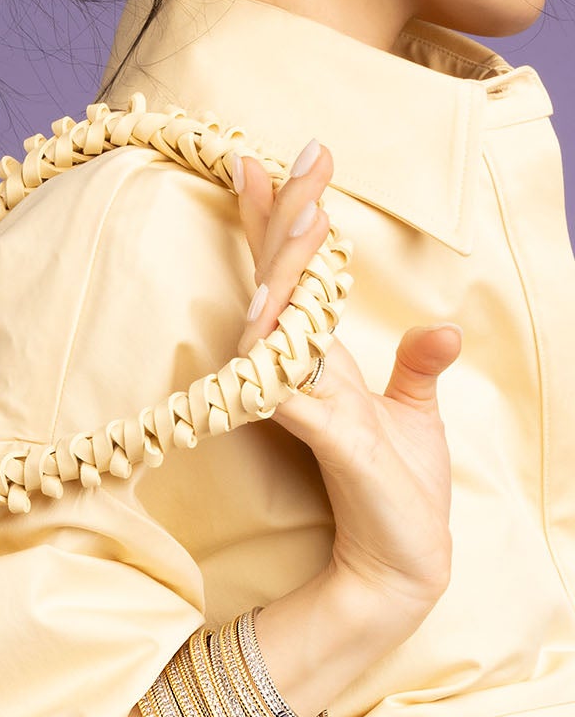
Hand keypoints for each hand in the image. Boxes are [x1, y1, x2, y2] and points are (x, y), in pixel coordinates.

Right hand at [231, 139, 462, 613]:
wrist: (403, 561)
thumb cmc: (399, 490)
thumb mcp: (416, 414)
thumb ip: (419, 366)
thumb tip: (445, 325)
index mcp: (322, 363)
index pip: (293, 279)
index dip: (280, 220)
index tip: (272, 156)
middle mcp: (301, 379)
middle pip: (279, 284)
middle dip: (284, 219)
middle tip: (297, 155)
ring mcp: (306, 409)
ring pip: (279, 325)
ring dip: (288, 270)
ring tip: (303, 212)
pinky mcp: (323, 442)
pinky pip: (290, 389)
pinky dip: (281, 354)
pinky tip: (272, 319)